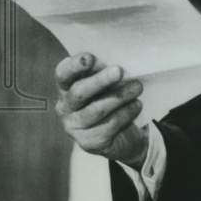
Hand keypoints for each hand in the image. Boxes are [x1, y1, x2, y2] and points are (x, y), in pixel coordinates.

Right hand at [54, 52, 146, 167]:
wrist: (124, 133)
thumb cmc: (112, 97)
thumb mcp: (108, 82)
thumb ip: (105, 71)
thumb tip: (116, 64)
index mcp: (66, 87)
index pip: (63, 74)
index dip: (74, 66)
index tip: (90, 58)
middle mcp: (65, 107)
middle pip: (79, 92)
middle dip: (100, 81)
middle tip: (119, 71)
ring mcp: (75, 127)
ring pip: (96, 110)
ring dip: (119, 97)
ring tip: (137, 87)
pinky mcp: (89, 143)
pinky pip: (109, 125)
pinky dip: (126, 113)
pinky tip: (137, 105)